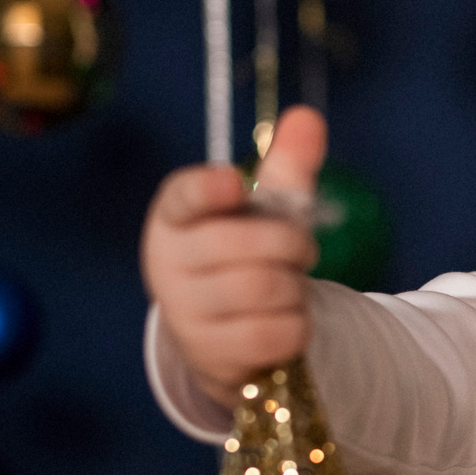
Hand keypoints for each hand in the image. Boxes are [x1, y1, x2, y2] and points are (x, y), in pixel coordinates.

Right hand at [140, 105, 326, 412]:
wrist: (225, 337)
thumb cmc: (243, 258)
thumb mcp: (264, 211)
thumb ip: (286, 166)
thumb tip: (307, 118)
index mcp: (175, 217)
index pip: (183, 197)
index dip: (208, 189)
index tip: (233, 181)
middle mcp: (168, 264)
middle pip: (245, 245)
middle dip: (292, 245)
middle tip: (300, 252)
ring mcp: (185, 313)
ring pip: (264, 289)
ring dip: (295, 287)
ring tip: (287, 287)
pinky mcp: (211, 356)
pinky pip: (276, 332)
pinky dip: (297, 325)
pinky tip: (285, 321)